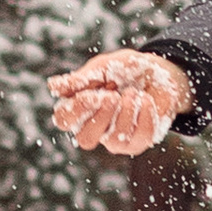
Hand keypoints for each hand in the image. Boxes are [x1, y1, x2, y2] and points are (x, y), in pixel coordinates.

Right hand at [48, 48, 195, 154]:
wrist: (159, 72)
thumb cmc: (125, 70)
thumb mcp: (103, 68)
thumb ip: (81, 79)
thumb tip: (53, 86)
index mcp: (79, 109)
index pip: (63, 120)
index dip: (75, 110)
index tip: (92, 93)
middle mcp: (95, 128)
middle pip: (85, 140)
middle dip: (100, 118)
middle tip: (112, 96)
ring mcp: (116, 139)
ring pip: (114, 141)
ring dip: (126, 112)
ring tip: (132, 93)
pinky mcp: (138, 142)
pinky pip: (139, 137)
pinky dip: (144, 114)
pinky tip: (145, 99)